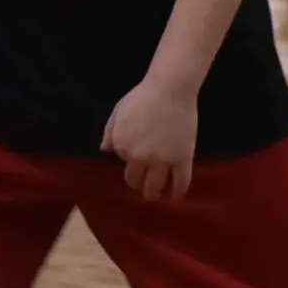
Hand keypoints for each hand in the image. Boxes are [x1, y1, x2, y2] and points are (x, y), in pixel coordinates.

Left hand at [102, 77, 197, 201]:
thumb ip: (110, 132)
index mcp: (121, 146)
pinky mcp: (182, 159)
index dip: (129, 155)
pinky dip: (178, 192)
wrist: (169, 90)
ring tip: (155, 195)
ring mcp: (161, 160)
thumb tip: (105, 150)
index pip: (123, 159)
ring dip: (153, 193)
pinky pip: (181, 181)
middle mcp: (139, 158)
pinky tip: (175, 197)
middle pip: (136, 180)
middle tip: (142, 186)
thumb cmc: (142, 96)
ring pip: (156, 186)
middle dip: (138, 183)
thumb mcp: (118, 111)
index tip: (137, 153)